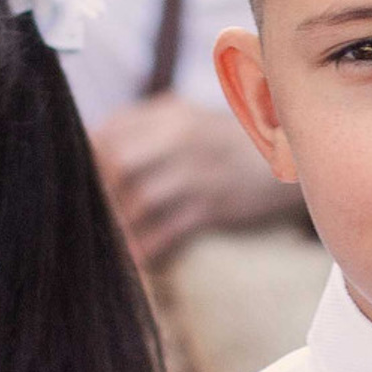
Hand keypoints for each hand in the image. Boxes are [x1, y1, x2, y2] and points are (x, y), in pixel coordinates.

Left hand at [90, 95, 301, 266]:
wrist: (296, 158)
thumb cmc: (234, 142)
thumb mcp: (191, 118)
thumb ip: (145, 124)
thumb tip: (91, 142)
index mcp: (170, 114)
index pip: (109, 132)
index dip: (85, 159)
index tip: (74, 181)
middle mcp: (181, 138)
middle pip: (117, 162)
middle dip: (99, 192)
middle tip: (85, 214)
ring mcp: (198, 173)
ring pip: (139, 200)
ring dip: (119, 224)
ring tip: (105, 240)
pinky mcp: (215, 206)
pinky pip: (168, 230)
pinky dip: (146, 246)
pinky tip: (134, 257)